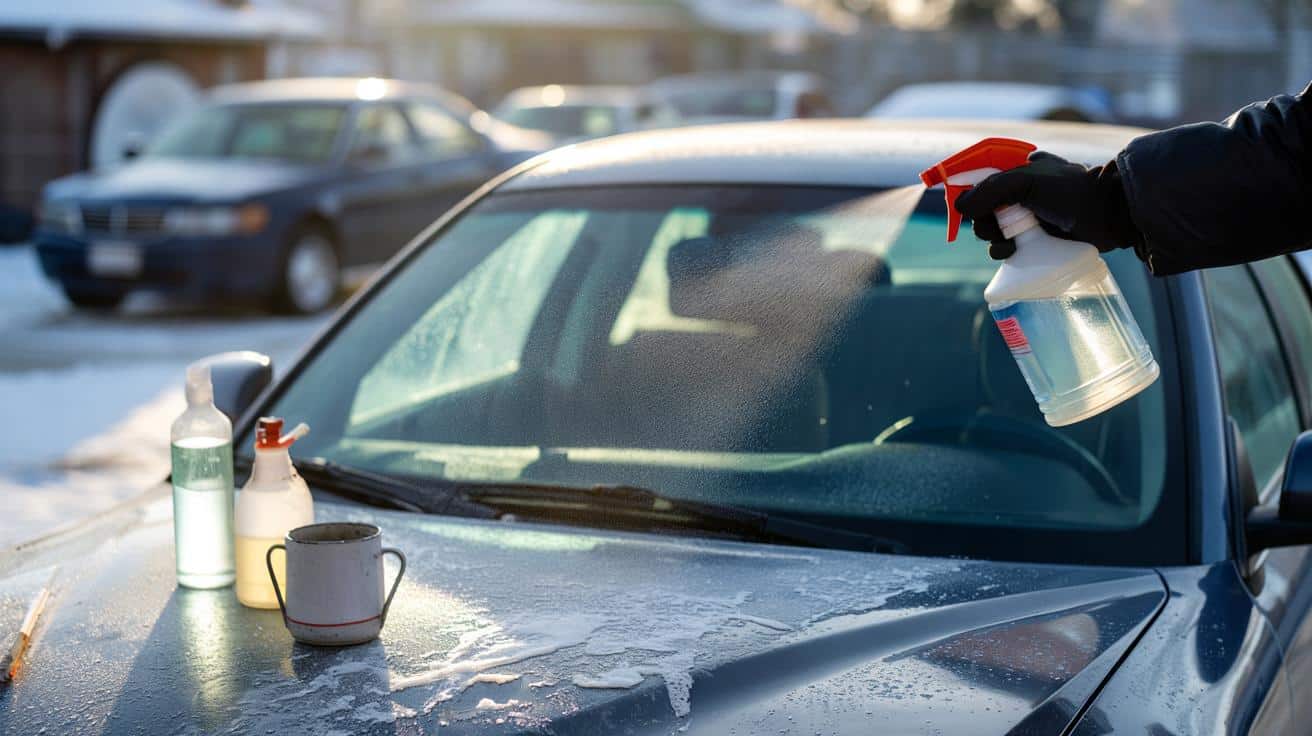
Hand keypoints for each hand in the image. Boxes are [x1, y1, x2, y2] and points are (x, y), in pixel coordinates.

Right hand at [954, 151, 1139, 259]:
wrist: (1108, 216)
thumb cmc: (1070, 192)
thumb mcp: (1027, 182)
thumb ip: (990, 190)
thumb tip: (960, 206)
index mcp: (1018, 169)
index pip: (980, 176)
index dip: (965, 189)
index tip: (957, 202)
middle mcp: (1020, 191)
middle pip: (981, 207)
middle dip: (981, 219)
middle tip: (991, 226)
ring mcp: (1027, 215)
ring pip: (991, 228)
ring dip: (990, 237)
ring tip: (1006, 242)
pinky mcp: (1034, 238)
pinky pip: (1005, 246)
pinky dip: (1001, 251)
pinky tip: (1010, 252)